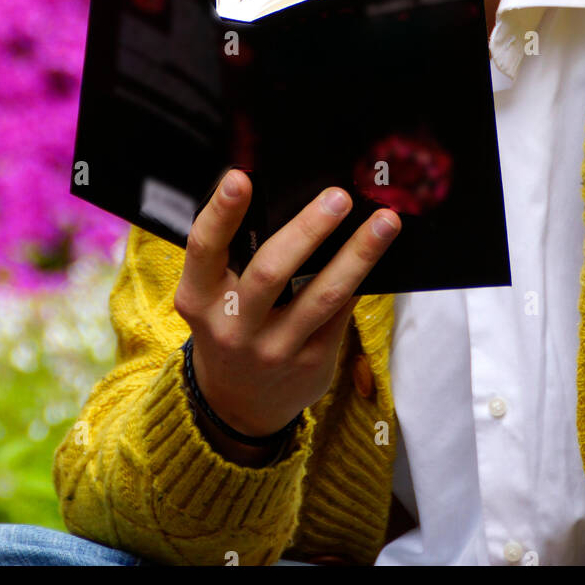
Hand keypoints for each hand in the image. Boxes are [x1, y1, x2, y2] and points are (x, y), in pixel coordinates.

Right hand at [173, 168, 400, 442]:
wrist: (237, 406)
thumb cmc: (228, 326)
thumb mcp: (211, 298)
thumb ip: (234, 257)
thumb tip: (286, 198)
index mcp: (199, 298)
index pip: (205, 249)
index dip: (220, 213)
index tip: (239, 178)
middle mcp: (233, 327)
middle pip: (271, 271)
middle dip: (308, 229)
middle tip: (339, 196)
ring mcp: (274, 348)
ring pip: (322, 295)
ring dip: (358, 254)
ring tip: (384, 221)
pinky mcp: (311, 362)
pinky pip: (342, 313)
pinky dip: (361, 279)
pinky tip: (381, 255)